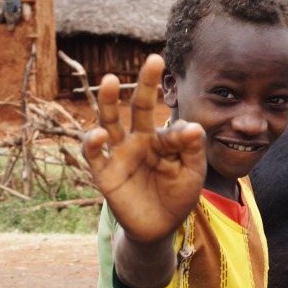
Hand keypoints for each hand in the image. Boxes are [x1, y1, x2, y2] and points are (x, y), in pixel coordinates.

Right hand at [82, 54, 206, 242]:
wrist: (159, 228)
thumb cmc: (178, 196)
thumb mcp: (192, 173)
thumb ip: (193, 150)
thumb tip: (195, 126)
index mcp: (161, 138)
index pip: (170, 127)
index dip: (179, 131)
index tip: (191, 135)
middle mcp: (138, 139)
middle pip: (138, 106)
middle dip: (145, 84)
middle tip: (154, 60)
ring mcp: (120, 154)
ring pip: (109, 121)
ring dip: (106, 101)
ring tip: (108, 80)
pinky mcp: (105, 173)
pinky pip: (94, 154)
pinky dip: (92, 142)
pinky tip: (98, 134)